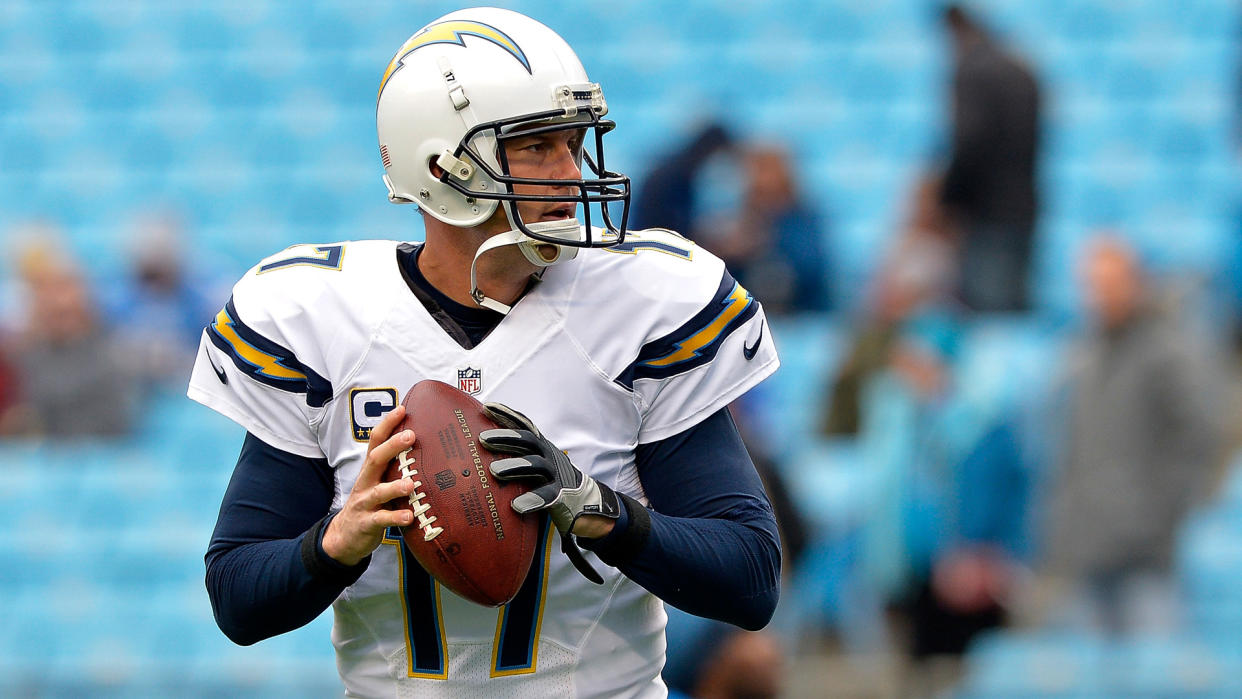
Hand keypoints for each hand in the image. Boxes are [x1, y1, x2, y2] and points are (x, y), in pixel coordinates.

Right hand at [322, 404, 417, 565]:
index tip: (402, 408)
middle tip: (411, 436)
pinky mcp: (366, 523)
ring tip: (411, 484)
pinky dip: (395, 518)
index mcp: (370, 470)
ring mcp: (364, 503)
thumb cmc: (370, 504)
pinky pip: (381, 520)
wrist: (344, 536)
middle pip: (375, 459)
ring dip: (395, 486)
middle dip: (392, 446)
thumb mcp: (379, 483)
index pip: (375, 441)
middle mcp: (366, 482)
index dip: (387, 424)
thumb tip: (425, 450)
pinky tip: (409, 516)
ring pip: (378, 492)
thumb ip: (395, 468)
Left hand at [479, 402, 620, 583]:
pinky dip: (532, 499)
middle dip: (506, 437)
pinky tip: (516, 505)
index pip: (524, 425)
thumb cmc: (549, 481)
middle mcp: (548, 455)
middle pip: (528, 441)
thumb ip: (514, 457)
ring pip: (536, 465)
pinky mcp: (562, 496)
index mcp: (540, 446)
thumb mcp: (533, 464)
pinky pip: (547, 496)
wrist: (585, 501)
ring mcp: (556, 474)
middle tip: (483, 438)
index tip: (486, 407)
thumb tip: (477, 453)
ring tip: (494, 470)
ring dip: (515, 465)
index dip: (507, 414)